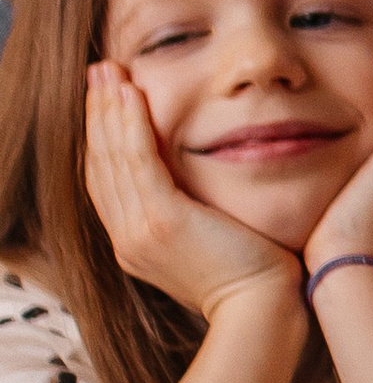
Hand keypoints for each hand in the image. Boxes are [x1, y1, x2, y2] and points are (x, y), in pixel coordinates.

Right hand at [83, 59, 297, 318]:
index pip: (107, 181)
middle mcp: (129, 239)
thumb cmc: (255, 278)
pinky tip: (131, 95)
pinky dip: (131, 126)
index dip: (102, 137)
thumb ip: (196, 215)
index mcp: (136, 244)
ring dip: (108, 111)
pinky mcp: (162, 221)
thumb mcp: (212, 243)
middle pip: (100, 165)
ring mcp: (140, 232)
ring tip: (109, 72)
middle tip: (98, 72)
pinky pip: (137, 163)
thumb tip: (200, 192)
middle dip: (97, 115)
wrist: (264, 310)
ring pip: (113, 159)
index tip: (106, 99)